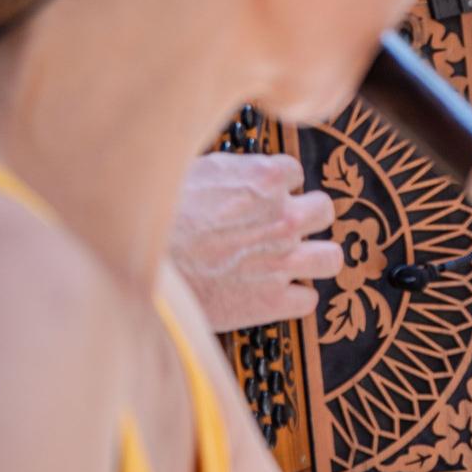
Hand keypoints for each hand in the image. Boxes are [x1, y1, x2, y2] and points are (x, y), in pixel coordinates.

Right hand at [170, 152, 340, 330]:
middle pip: (324, 211)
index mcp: (265, 178)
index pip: (294, 174)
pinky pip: (307, 300)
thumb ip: (227, 171)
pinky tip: (270, 294)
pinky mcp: (271, 301)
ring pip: (331, 258)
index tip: (260, 198)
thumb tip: (234, 170)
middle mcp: (283, 218)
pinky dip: (292, 298)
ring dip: (314, 258)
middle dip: (305, 218)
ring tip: (291, 262)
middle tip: (281, 228)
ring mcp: (282, 261)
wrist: (140, 268)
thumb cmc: (155, 218)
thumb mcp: (192, 171)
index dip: (276, 187)